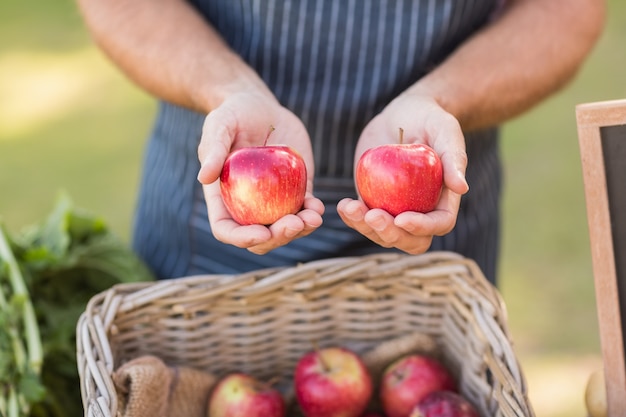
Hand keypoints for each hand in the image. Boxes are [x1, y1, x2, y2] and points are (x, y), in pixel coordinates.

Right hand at [197, 92, 323, 253]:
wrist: (260, 107)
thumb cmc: (233, 114)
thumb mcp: (219, 125)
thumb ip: (212, 149)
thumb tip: (203, 178)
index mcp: (223, 198)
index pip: (227, 229)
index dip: (242, 238)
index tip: (261, 232)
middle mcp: (247, 206)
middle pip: (260, 237)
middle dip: (278, 237)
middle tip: (294, 223)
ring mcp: (273, 201)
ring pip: (285, 229)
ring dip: (300, 230)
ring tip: (314, 217)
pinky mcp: (295, 190)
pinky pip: (303, 209)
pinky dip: (312, 213)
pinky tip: (318, 207)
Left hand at [337, 93, 468, 253]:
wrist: (402, 114)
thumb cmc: (430, 119)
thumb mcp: (445, 130)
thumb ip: (454, 157)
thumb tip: (462, 188)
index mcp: (444, 199)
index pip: (438, 223)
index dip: (422, 227)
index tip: (402, 218)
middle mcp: (421, 210)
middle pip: (409, 239)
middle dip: (390, 233)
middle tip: (372, 215)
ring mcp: (395, 209)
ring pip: (382, 234)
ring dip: (365, 227)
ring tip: (350, 207)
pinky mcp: (373, 201)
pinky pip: (363, 219)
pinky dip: (352, 217)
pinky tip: (344, 206)